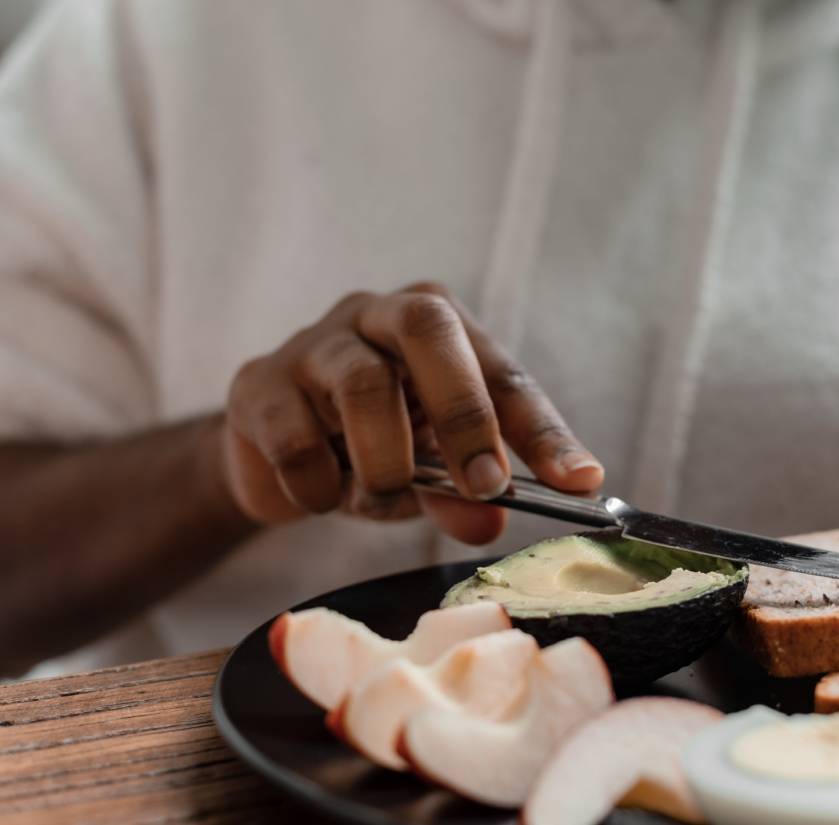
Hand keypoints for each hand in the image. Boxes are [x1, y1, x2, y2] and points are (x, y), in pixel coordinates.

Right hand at [219, 281, 603, 543]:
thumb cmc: (371, 444)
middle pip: (427, 329)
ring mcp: (314, 342)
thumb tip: (488, 523)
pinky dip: (320, 485)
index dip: (543, 430)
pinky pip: (296, 438)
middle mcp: (378, 315)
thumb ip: (461, 495)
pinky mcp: (259, 384)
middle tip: (484, 486)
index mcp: (439, 327)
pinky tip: (323, 496)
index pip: (503, 371)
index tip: (580, 481)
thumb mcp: (429, 471)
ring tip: (380, 497)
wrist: (272, 452)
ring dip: (386, 462)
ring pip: (362, 382)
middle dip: (465, 414)